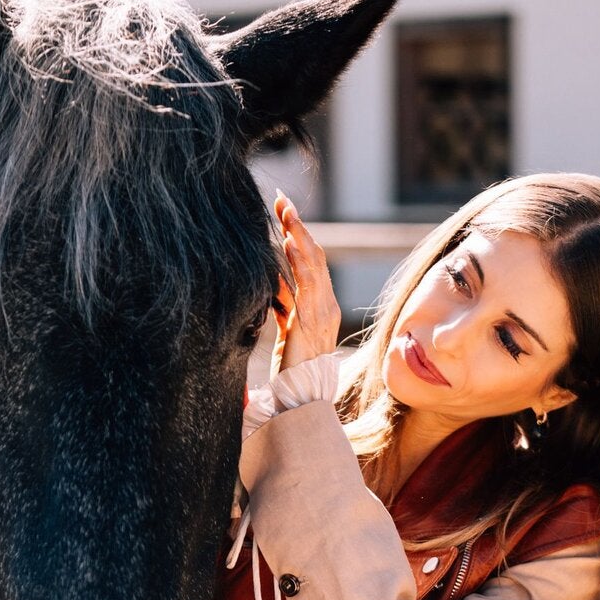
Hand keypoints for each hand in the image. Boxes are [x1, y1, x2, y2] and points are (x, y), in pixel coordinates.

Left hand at [271, 191, 341, 373]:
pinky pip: (307, 287)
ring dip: (298, 235)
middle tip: (282, 200)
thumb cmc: (292, 369)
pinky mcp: (309, 323)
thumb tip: (274, 280)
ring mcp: (320, 313)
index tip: (284, 211)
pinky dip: (299, 263)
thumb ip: (283, 304)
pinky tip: (290, 245)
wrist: (300, 399)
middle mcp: (325, 305)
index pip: (311, 261)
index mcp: (320, 305)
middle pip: (314, 256)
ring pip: (313, 265)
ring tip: (286, 212)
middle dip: (298, 226)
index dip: (299, 235)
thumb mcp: (286, 328)